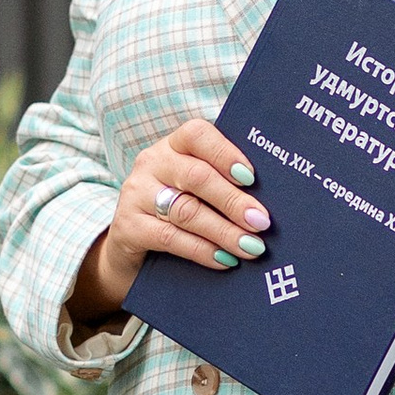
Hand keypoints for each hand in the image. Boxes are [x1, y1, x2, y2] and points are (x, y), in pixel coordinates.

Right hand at [70, 118, 271, 323]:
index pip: (197, 134)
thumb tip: (266, 205)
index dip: (226, 154)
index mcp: (173, 145)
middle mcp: (152, 163)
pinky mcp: (128, 227)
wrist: (130, 247)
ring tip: (251, 247)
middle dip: (234, 201)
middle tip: (261, 222)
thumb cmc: (178, 211)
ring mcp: (136, 194)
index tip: (252, 178)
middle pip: (197, 176)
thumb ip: (223, 185)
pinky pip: (170, 238)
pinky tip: (224, 260)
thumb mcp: (195, 191)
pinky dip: (202, 250)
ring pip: (186, 211)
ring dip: (224, 231)